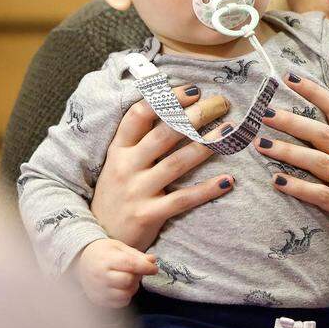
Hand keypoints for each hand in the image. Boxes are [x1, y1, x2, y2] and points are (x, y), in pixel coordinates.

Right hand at [69, 238, 158, 307]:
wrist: (81, 261)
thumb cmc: (103, 252)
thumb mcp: (119, 247)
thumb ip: (137, 255)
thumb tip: (153, 261)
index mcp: (105, 259)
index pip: (130, 264)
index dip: (145, 267)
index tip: (154, 268)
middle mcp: (100, 276)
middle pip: (128, 281)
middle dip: (137, 276)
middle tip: (136, 271)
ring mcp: (98, 290)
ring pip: (125, 294)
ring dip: (132, 288)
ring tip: (127, 279)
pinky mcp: (98, 300)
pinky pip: (120, 303)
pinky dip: (125, 296)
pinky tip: (121, 287)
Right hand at [91, 87, 233, 250]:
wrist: (99, 237)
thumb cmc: (114, 195)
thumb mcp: (117, 164)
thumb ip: (138, 141)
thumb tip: (171, 109)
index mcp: (118, 150)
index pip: (139, 115)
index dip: (166, 99)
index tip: (192, 90)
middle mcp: (126, 167)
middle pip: (163, 135)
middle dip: (194, 115)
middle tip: (220, 103)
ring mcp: (136, 191)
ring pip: (176, 163)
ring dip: (205, 145)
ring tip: (229, 130)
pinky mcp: (147, 215)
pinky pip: (182, 199)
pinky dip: (206, 190)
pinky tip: (228, 180)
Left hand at [256, 74, 328, 304]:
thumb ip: (328, 148)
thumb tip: (291, 123)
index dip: (315, 91)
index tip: (288, 77)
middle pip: (324, 134)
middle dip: (293, 121)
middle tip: (264, 113)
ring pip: (320, 162)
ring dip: (288, 151)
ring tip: (260, 144)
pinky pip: (323, 195)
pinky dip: (298, 187)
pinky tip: (277, 181)